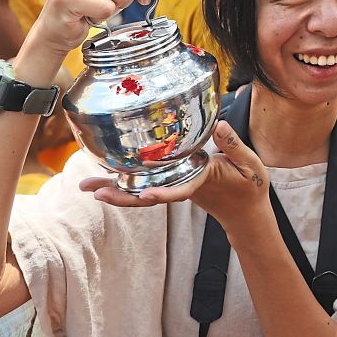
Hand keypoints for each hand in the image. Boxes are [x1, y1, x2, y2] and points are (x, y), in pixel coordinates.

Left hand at [80, 121, 270, 234]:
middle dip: (122, 196)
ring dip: (115, 191)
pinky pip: (146, 186)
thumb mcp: (250, 165)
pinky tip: (104, 179)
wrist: (245, 210)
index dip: (163, 193)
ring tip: (86, 187)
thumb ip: (234, 145)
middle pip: (148, 195)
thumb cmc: (249, 188)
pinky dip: (125, 184)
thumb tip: (218, 125)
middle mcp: (183, 187)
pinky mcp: (174, 184)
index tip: (145, 195)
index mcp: (203, 182)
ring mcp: (176, 187)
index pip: (180, 190)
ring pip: (142, 192)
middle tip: (94, 192)